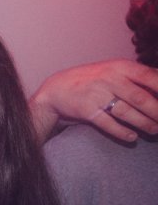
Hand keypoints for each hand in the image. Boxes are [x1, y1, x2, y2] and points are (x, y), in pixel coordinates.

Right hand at [30, 59, 157, 141]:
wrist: (57, 88)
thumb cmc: (92, 80)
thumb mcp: (114, 70)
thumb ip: (136, 77)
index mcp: (121, 67)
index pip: (150, 77)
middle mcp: (110, 79)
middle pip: (140, 98)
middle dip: (157, 112)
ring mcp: (98, 95)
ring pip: (126, 112)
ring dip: (143, 124)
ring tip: (154, 130)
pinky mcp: (87, 111)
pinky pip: (108, 124)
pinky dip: (122, 132)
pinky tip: (132, 138)